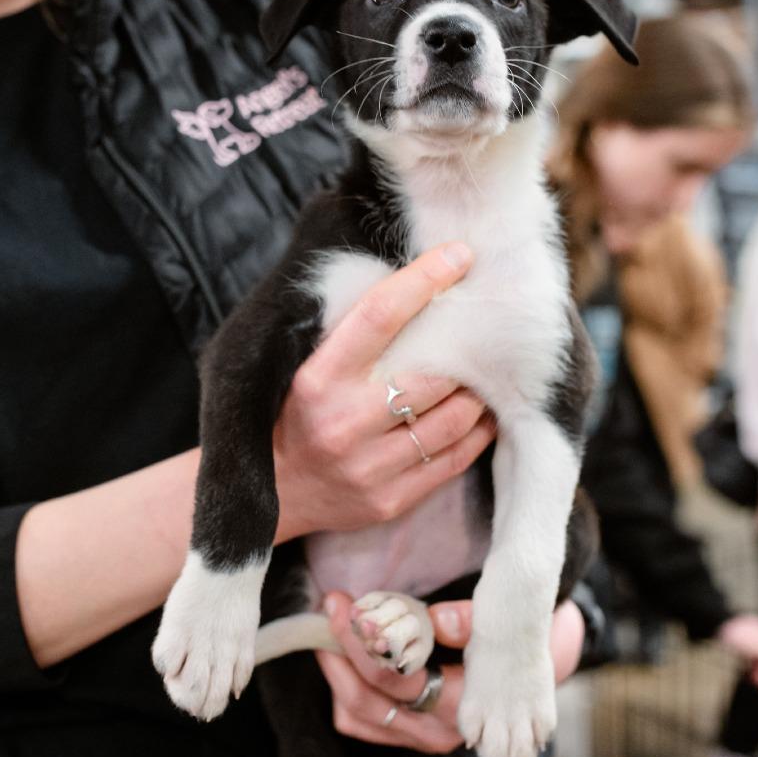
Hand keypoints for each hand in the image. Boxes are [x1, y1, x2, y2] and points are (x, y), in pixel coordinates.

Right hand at [272, 243, 496, 542]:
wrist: (271, 494)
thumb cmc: (294, 413)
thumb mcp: (306, 366)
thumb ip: (351, 333)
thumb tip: (413, 281)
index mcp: (317, 379)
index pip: (379, 316)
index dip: (423, 280)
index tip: (459, 256)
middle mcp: (344, 423)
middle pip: (433, 376)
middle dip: (466, 350)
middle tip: (485, 328)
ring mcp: (369, 467)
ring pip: (452, 420)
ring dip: (478, 393)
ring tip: (486, 374)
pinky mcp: (389, 500)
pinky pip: (453, 459)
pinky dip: (477, 432)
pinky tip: (482, 414)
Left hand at [316, 592, 584, 753]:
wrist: (532, 677)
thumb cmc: (516, 643)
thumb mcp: (504, 626)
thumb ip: (471, 622)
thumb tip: (437, 620)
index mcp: (460, 704)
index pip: (396, 678)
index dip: (364, 641)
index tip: (349, 604)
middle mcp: (435, 730)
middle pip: (367, 699)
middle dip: (341, 649)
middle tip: (332, 606)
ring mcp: (418, 735)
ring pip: (357, 714)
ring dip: (336, 668)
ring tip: (330, 624)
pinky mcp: (407, 731)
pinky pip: (361, 720)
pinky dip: (345, 685)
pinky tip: (342, 650)